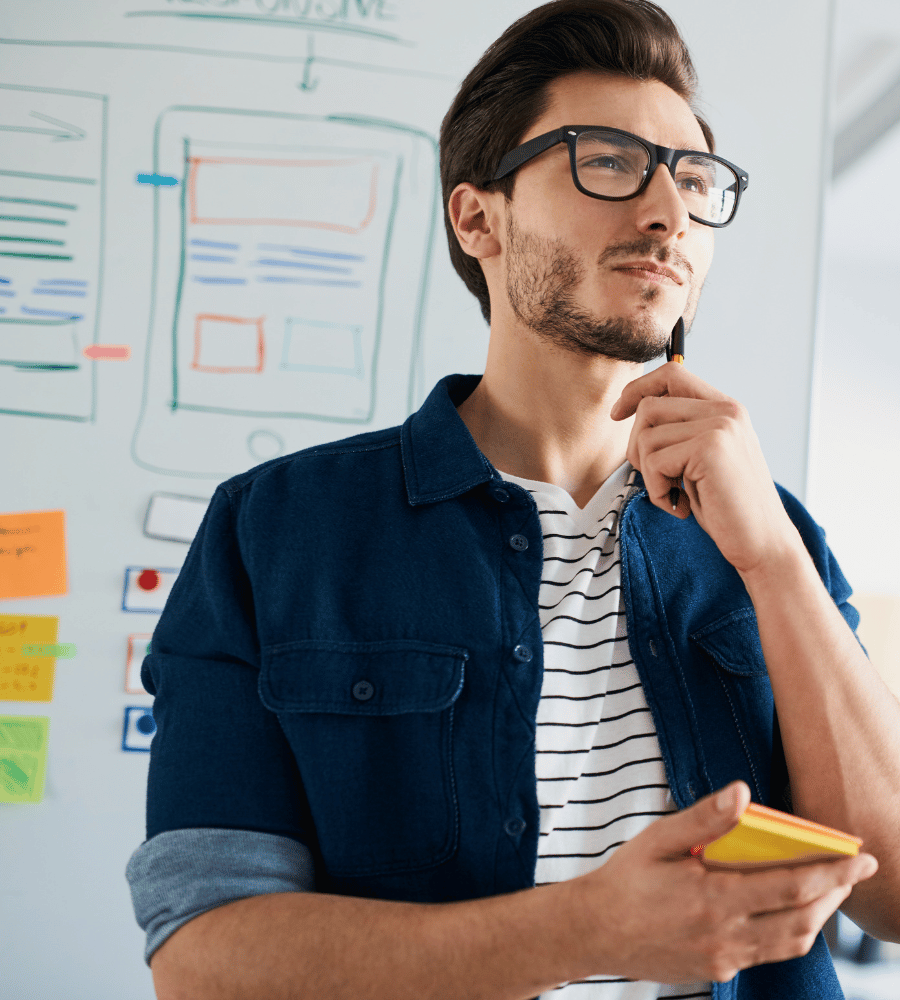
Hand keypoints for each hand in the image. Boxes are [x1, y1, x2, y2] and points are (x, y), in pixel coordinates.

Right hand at [568, 781, 877, 984]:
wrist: (594, 932)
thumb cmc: (626, 880)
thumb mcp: (658, 839)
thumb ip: (704, 818)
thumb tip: (742, 792)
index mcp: (713, 898)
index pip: (791, 888)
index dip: (832, 873)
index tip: (860, 858)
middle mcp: (726, 934)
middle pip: (802, 920)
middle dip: (836, 895)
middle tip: (855, 871)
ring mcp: (724, 957)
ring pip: (790, 942)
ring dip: (817, 916)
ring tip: (827, 890)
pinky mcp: (718, 969)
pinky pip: (767, 953)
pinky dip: (788, 931)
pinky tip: (784, 910)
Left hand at [609, 363, 797, 575]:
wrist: (763, 542)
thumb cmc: (727, 506)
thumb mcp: (702, 459)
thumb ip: (681, 430)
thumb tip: (634, 410)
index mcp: (725, 408)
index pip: (672, 373)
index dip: (638, 389)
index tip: (617, 414)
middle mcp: (725, 410)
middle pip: (649, 406)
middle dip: (637, 446)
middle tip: (658, 479)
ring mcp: (719, 426)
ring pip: (646, 436)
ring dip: (649, 474)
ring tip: (675, 494)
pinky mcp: (709, 448)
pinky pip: (653, 461)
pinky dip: (656, 490)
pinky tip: (681, 505)